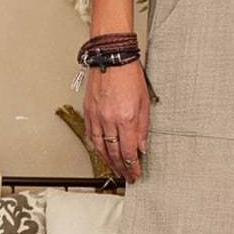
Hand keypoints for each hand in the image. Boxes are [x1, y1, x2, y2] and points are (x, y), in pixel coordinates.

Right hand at [83, 61, 151, 183]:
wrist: (111, 58)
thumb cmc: (130, 75)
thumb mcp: (145, 103)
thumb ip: (143, 128)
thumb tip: (142, 147)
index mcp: (126, 118)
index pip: (129, 151)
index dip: (133, 166)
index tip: (135, 174)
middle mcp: (110, 120)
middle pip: (114, 153)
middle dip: (121, 168)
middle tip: (126, 176)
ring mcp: (97, 116)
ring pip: (100, 148)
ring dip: (108, 161)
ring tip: (115, 169)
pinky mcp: (88, 111)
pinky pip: (91, 135)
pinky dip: (97, 147)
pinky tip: (102, 153)